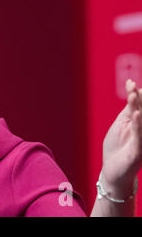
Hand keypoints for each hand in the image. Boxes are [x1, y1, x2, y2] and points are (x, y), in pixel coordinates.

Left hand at [101, 79, 141, 197]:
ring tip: (133, 94)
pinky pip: (139, 136)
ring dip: (139, 107)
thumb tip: (134, 88)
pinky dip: (138, 124)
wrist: (114, 171)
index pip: (141, 105)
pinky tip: (136, 114)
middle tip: (132, 87)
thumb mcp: (122, 123)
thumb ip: (130, 107)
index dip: (137, 94)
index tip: (129, 83)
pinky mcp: (138, 151)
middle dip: (140, 99)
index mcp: (140, 122)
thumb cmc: (118, 146)